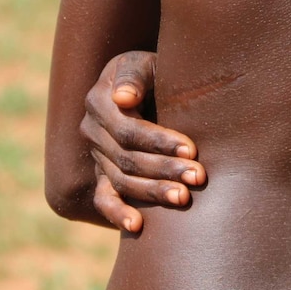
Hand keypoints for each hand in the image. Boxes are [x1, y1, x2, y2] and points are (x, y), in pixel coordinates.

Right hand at [80, 51, 205, 231]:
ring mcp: (96, 155)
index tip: (191, 150)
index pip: (129, 130)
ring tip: (184, 198)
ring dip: (153, 192)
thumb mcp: (147, 63)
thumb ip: (135, 76)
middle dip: (165, 169)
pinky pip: (104, 198)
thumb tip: (124, 98)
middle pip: (127, 158)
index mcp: (100, 100)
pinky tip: (137, 226)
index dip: (160, 142)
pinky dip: (117, 213)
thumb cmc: (157, 70)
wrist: (152, 84)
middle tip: (198, 177)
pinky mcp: (103, 174)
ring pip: (122, 180)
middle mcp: (92, 129)